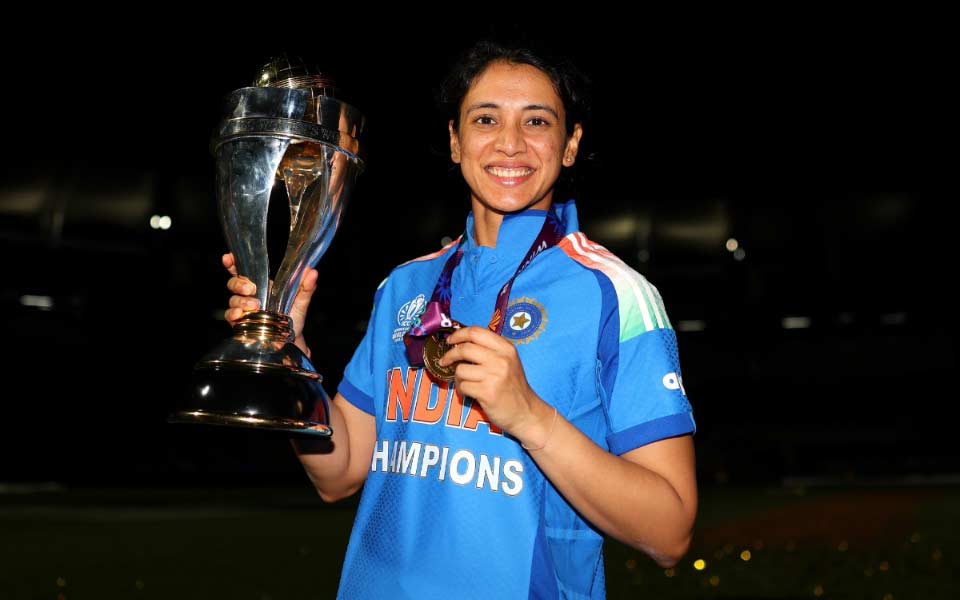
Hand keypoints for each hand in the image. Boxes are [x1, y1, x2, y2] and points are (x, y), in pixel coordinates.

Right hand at [222, 252, 317, 356]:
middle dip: (239, 283)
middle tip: (251, 289)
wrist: (291, 340)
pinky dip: (233, 314)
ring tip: (255, 306)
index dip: (233, 263)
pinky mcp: (240, 323)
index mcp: (262, 285)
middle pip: (234, 283)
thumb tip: (311, 271)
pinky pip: (230, 316)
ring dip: (241, 301)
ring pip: (233, 299)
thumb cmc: (293, 318)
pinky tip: (240, 315)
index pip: (244, 271)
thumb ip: (306, 286)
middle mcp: (250, 295)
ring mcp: (243, 309)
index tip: (228, 257)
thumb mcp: (301, 301)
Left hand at [438, 326, 552, 441]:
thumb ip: (489, 350)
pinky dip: (462, 390)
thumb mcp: (508, 361)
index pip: (476, 332)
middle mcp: (501, 359)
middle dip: (450, 355)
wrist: (526, 412)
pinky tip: (469, 393)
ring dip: (457, 377)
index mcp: (506, 348)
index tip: (450, 340)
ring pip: (461, 369)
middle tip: (445, 361)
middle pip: (465, 349)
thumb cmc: (513, 387)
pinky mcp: (487, 392)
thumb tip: (460, 343)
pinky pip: (463, 386)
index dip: (459, 334)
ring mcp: (494, 376)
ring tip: (465, 383)